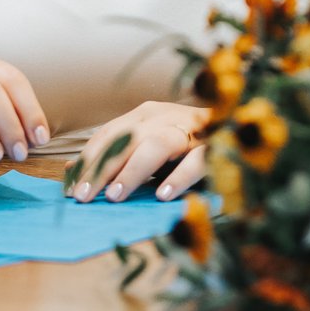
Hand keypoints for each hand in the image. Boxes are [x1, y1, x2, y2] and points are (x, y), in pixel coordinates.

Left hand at [70, 101, 207, 202]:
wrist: (238, 123)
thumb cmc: (184, 141)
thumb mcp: (145, 143)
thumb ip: (114, 154)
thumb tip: (70, 169)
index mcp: (146, 115)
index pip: (109, 134)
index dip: (88, 159)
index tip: (70, 188)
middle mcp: (165, 117)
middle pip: (127, 140)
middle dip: (102, 168)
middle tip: (84, 195)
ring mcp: (191, 130)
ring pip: (157, 145)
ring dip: (133, 170)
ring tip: (115, 195)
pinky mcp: (216, 147)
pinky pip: (196, 161)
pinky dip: (179, 177)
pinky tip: (163, 194)